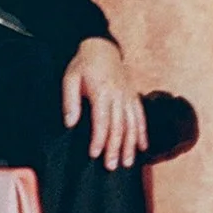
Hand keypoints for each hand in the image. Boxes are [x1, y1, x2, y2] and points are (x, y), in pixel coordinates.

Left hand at [62, 37, 145, 170]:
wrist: (102, 47)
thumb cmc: (83, 64)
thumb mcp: (70, 79)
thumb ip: (70, 101)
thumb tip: (70, 123)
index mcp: (102, 92)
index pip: (102, 120)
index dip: (99, 138)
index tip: (95, 154)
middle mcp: (118, 95)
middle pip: (119, 126)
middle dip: (115, 148)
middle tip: (112, 166)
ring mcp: (128, 96)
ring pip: (132, 124)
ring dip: (130, 145)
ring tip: (128, 163)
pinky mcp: (133, 96)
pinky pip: (141, 116)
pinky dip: (142, 132)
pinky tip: (143, 147)